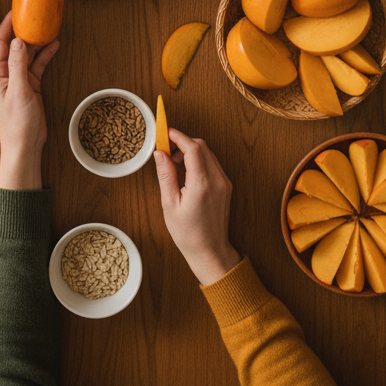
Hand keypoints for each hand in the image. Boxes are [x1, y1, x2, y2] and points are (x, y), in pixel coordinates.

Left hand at [0, 11, 58, 189]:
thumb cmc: (17, 123)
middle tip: (36, 13)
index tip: (16, 9)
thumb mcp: (19, 90)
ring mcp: (17, 78)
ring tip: (49, 26)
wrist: (25, 145)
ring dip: (37, 41)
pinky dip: (45, 54)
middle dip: (24, 29)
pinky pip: (37, 64)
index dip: (7, 25)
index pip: (0, 42)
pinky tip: (54, 45)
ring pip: (27, 53)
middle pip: (14, 44)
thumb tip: (19, 40)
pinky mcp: (29, 85)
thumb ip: (18, 64)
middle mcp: (5, 73)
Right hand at [154, 128, 241, 285]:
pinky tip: (186, 173)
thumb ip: (165, 174)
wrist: (210, 251)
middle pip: (201, 146)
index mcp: (202, 184)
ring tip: (174, 165)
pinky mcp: (226, 186)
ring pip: (207, 153)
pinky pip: (212, 163)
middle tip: (166, 152)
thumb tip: (159, 153)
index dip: (178, 136)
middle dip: (183, 143)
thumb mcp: (169, 204)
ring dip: (190, 151)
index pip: (193, 148)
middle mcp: (217, 180)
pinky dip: (198, 161)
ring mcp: (224, 182)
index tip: (165, 133)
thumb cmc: (188, 233)